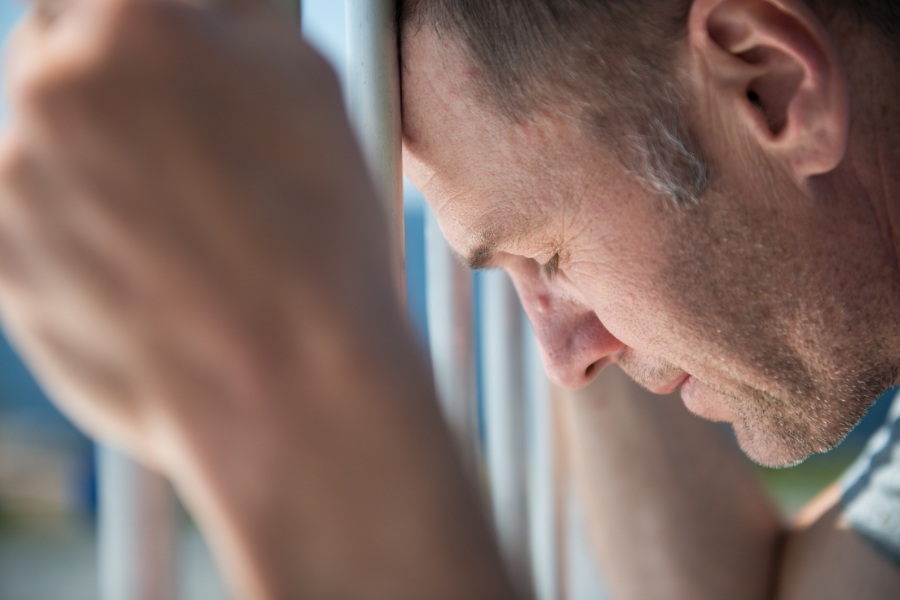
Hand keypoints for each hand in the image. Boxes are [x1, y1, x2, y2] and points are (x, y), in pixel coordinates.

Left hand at [0, 0, 400, 461]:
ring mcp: (10, 185)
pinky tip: (145, 268)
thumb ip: (235, 21)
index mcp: (131, 23)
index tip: (178, 65)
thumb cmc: (317, 238)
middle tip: (176, 138)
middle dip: (106, 79)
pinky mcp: (0, 269)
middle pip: (58, 51)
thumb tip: (210, 8)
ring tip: (174, 224)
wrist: (287, 387)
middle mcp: (49, 91)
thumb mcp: (307, 85)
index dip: (156, 29)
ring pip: (40, 141)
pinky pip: (26, 220)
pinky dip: (71, 229)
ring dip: (90, 159)